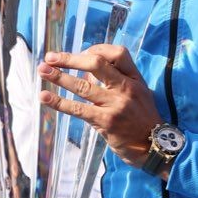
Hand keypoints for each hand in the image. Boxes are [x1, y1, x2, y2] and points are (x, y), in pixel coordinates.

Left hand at [37, 45, 163, 171]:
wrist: (156, 148)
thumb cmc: (143, 120)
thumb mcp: (139, 94)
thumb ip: (118, 81)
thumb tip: (87, 70)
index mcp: (135, 79)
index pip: (118, 53)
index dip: (97, 49)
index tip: (82, 52)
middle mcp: (126, 88)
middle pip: (96, 63)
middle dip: (70, 58)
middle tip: (51, 57)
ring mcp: (116, 105)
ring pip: (83, 85)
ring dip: (59, 77)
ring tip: (42, 71)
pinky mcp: (106, 122)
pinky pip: (78, 109)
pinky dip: (59, 102)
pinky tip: (45, 98)